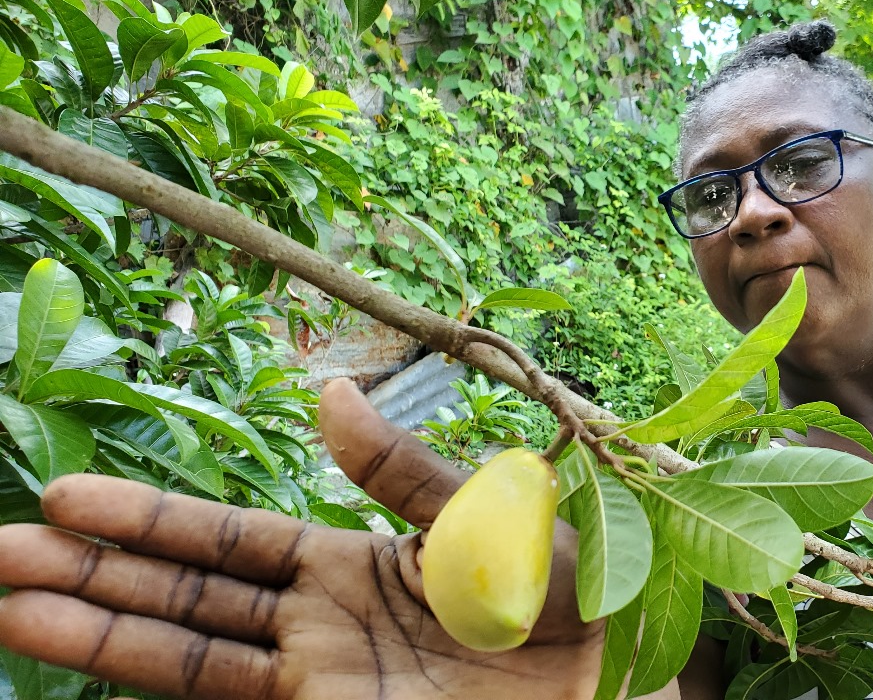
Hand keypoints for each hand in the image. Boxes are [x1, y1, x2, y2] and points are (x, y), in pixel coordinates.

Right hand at [0, 379, 602, 699]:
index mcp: (354, 565)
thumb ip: (400, 469)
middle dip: (91, 578)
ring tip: (9, 607)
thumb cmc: (571, 598)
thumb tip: (325, 390)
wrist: (623, 686)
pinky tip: (95, 675)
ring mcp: (325, 686)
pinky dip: (162, 685)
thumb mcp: (482, 517)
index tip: (63, 497)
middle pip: (184, 601)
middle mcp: (322, 629)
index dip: (150, 523)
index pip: (228, 545)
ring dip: (98, 636)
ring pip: (191, 659)